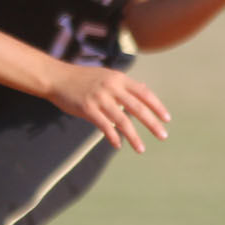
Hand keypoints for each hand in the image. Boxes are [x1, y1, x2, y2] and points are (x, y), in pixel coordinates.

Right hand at [48, 64, 169, 152]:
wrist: (57, 77)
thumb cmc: (82, 78)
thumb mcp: (107, 76)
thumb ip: (125, 85)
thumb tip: (145, 90)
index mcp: (119, 79)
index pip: (144, 93)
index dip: (157, 107)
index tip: (167, 119)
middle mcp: (112, 87)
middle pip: (138, 108)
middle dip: (152, 123)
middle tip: (163, 136)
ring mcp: (100, 98)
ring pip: (122, 120)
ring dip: (134, 136)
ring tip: (141, 149)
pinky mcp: (87, 108)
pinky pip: (104, 126)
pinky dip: (113, 137)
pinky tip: (118, 145)